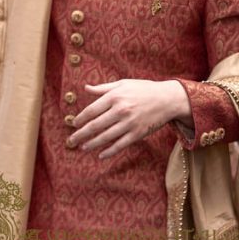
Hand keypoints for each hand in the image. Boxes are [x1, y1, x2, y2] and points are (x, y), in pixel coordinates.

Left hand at [67, 79, 190, 158]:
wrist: (167, 99)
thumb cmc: (143, 89)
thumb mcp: (123, 84)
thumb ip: (103, 88)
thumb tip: (86, 88)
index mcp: (115, 97)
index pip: (92, 110)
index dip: (80, 118)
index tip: (73, 124)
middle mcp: (120, 110)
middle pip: (95, 125)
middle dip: (81, 134)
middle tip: (71, 140)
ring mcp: (129, 123)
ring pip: (106, 137)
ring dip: (92, 144)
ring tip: (82, 148)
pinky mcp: (138, 134)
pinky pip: (120, 145)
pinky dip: (109, 151)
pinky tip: (100, 155)